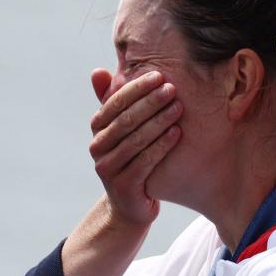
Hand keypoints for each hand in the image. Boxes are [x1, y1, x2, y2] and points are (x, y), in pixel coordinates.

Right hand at [88, 68, 181, 225]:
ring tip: (179, 107)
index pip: (113, 103)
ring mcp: (107, 169)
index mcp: (97, 129)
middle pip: (125, 120)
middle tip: (172, 89)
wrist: (130, 204)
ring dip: (158, 121)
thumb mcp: (121, 129)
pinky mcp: (123, 186)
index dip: (135, 89)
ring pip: (135, 140)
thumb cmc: (131, 158)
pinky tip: (178, 132)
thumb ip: (112, 101)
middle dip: (150, 103)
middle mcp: (97, 148)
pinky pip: (144, 161)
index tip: (159, 76)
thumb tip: (97, 70)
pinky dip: (162, 145)